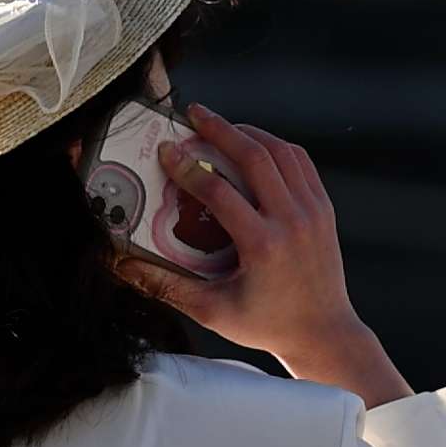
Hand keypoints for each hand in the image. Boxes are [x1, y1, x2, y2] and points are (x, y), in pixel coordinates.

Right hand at [133, 103, 411, 408]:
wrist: (323, 332)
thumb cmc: (265, 324)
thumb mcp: (211, 310)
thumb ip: (164, 285)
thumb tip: (121, 265)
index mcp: (262, 246)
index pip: (219, 193)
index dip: (188, 167)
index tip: (167, 150)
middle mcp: (291, 222)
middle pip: (254, 157)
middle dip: (220, 129)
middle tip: (194, 114)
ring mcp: (313, 212)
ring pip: (281, 152)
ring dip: (249, 133)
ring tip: (221, 126)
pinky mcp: (324, 209)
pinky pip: (300, 163)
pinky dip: (276, 147)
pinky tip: (254, 145)